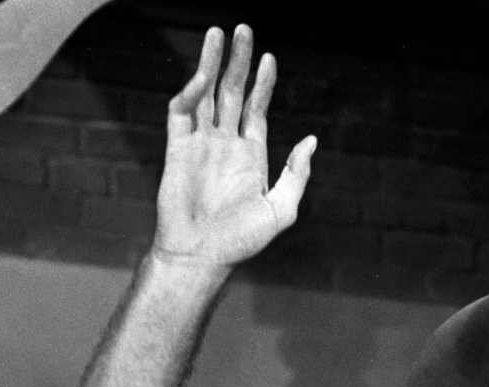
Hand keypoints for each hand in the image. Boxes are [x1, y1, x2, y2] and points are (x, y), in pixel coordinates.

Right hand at [153, 26, 315, 270]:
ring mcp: (201, 144)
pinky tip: (202, 77)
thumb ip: (297, 175)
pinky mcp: (177, 149)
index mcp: (252, 155)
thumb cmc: (241, 241)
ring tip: (218, 34)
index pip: (257, 108)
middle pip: (233, 92)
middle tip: (242, 29)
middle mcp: (226, 143)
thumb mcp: (282, 210)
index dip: (263, 82)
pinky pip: (182, 113)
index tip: (269, 57)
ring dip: (211, 64)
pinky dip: (191, 93)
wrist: (202, 256)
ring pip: (206, 94)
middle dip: (238, 61)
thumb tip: (311, 141)